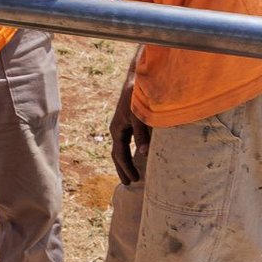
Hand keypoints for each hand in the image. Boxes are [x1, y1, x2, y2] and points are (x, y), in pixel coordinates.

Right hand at [109, 66, 151, 185]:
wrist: (138, 78)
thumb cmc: (137, 96)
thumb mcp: (140, 116)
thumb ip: (142, 134)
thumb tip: (144, 154)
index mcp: (117, 129)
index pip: (119, 154)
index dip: (125, 167)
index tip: (133, 179)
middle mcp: (118, 128)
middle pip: (118, 153)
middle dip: (123, 168)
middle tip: (129, 183)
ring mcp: (123, 124)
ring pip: (123, 147)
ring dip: (127, 161)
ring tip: (133, 173)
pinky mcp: (130, 121)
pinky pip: (129, 140)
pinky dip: (132, 150)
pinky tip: (140, 155)